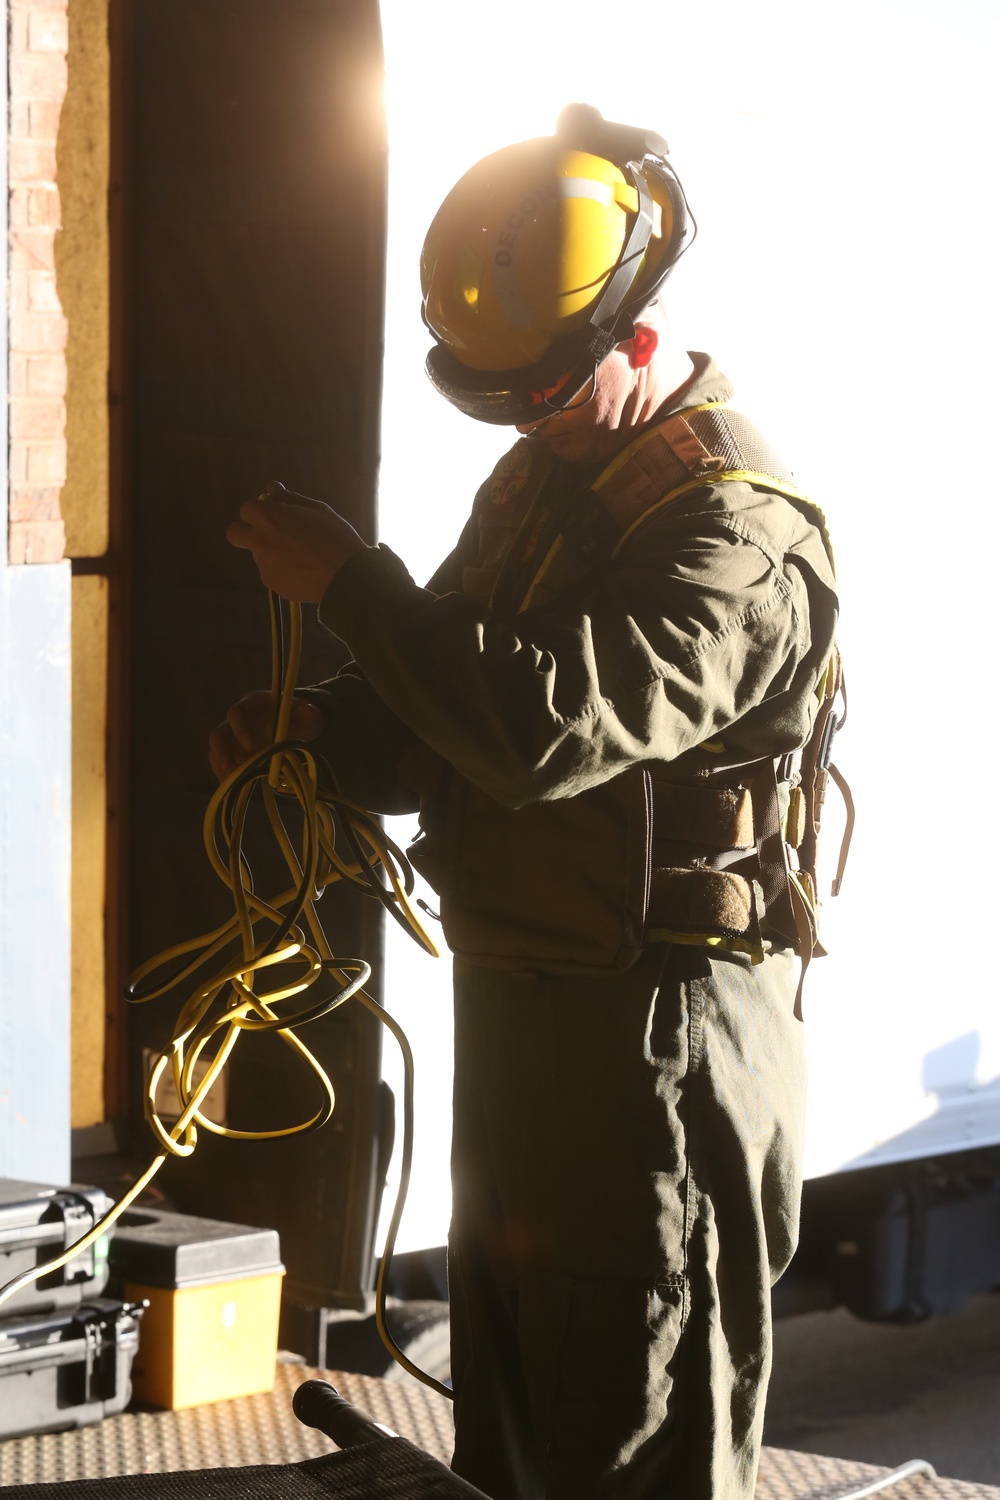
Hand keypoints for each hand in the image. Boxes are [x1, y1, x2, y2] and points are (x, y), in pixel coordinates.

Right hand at [209, 690, 324, 781]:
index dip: (240, 729)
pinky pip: (224, 766)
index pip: (237, 713)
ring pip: (217, 752)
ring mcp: (233, 739)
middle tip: (231, 771)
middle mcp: (237, 722)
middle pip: (219, 734)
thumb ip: (309, 713)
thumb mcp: (308, 715)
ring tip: (230, 785)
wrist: (294, 725)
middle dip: (222, 753)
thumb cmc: (297, 717)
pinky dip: (227, 777)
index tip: (251, 748)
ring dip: (221, 768)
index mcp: (251, 705)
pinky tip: (231, 790)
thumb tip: (308, 713)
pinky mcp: (234, 755)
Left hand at [227, 480, 367, 600]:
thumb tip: (271, 488)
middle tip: (268, 534)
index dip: (260, 511)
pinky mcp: (271, 583)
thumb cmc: (336, 538)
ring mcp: (263, 564)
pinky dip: (281, 570)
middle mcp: (260, 540)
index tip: (274, 515)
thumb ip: (290, 499)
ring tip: (299, 557)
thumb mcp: (317, 510)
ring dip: (270, 552)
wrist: (346, 577)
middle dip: (246, 531)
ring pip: (257, 554)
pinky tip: (302, 571)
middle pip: (234, 533)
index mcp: (270, 517)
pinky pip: (269, 572)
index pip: (247, 509)